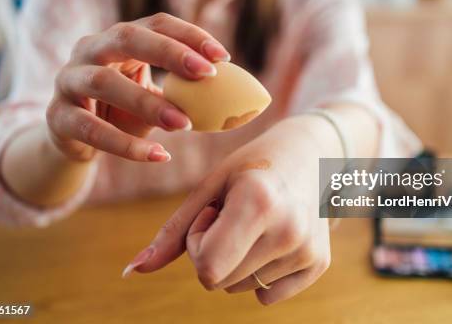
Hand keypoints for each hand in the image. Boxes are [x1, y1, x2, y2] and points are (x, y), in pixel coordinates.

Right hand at [46, 13, 229, 161]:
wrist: (75, 138)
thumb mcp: (154, 96)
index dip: (190, 35)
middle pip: (127, 38)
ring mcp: (69, 81)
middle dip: (169, 52)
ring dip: (148, 103)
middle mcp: (89, 50)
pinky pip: (91, 129)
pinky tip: (160, 156)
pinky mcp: (58, 117)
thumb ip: (184, 91)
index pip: (156, 23)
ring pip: (104, 82)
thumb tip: (236, 98)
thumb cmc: (123, 110)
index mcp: (118, 39)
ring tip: (184, 124)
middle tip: (207, 73)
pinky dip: (127, 145)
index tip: (224, 56)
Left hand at [124, 116, 332, 304]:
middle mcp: (288, 230)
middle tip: (234, 215)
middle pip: (221, 281)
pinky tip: (274, 237)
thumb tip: (131, 271)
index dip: (198, 243)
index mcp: (258, 203)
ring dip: (237, 261)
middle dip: (214, 252)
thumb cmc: (251, 165)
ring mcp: (307, 249)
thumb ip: (173, 232)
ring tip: (256, 222)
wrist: (310, 155)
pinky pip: (268, 295)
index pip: (208, 268)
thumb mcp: (210, 187)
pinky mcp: (319, 263)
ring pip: (241, 288)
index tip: (211, 213)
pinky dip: (260, 273)